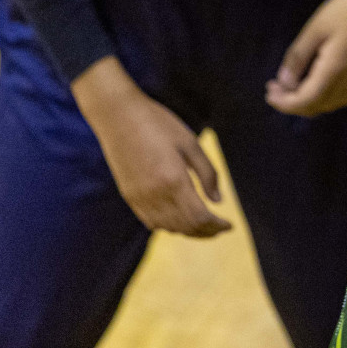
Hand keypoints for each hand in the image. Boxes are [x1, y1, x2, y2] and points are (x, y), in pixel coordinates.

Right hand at [72, 57, 231, 237]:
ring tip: (204, 226)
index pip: (200, 217)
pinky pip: (151, 222)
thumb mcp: (190, 143)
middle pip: (186, 227)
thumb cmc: (158, 124)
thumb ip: (207, 173)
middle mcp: (155, 194)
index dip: (217, 226)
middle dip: (207, 232)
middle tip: (221, 228)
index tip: (230, 225)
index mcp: (174, 180)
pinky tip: (179, 219)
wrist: (117, 115)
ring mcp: (139, 198)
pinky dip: (169, 226)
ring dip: (189, 231)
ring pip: (169, 228)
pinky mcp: (129, 196)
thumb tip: (218, 200)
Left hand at [265, 0, 346, 116]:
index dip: (284, 103)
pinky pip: (341, 96)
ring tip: (290, 84)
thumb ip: (298, 57)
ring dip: (307, 100)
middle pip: (317, 106)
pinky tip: (314, 80)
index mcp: (334, 72)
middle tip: (274, 87)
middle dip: (292, 102)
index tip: (268, 93)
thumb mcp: (316, 28)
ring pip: (329, 103)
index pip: (305, 101)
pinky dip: (323, 95)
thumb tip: (284, 83)